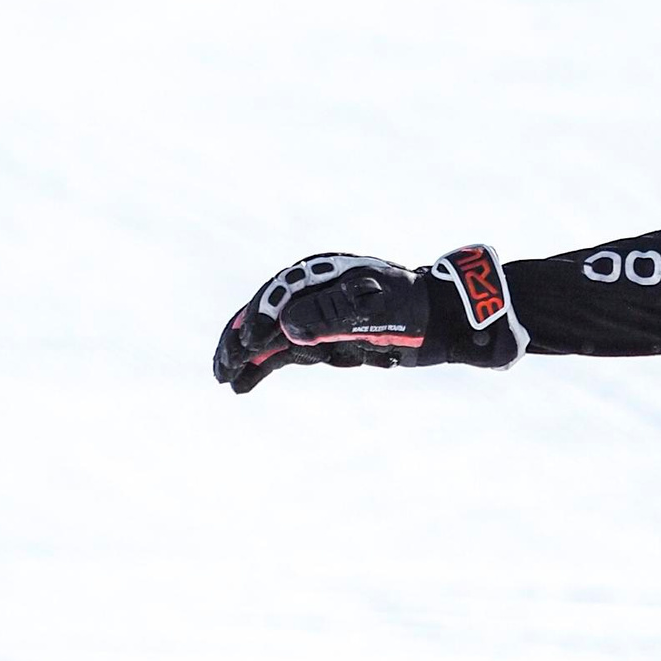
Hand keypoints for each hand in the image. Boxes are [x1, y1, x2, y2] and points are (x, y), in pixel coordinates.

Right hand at [211, 244, 517, 391]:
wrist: (439, 321)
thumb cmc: (410, 307)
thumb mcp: (372, 311)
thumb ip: (330, 317)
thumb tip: (285, 328)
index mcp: (321, 275)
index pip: (278, 296)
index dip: (259, 320)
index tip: (250, 347)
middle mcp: (311, 292)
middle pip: (264, 314)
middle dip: (241, 340)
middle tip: (222, 367)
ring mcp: (314, 316)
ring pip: (269, 337)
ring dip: (247, 357)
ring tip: (225, 378)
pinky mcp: (320, 337)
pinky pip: (284, 353)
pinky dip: (264, 367)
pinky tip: (243, 385)